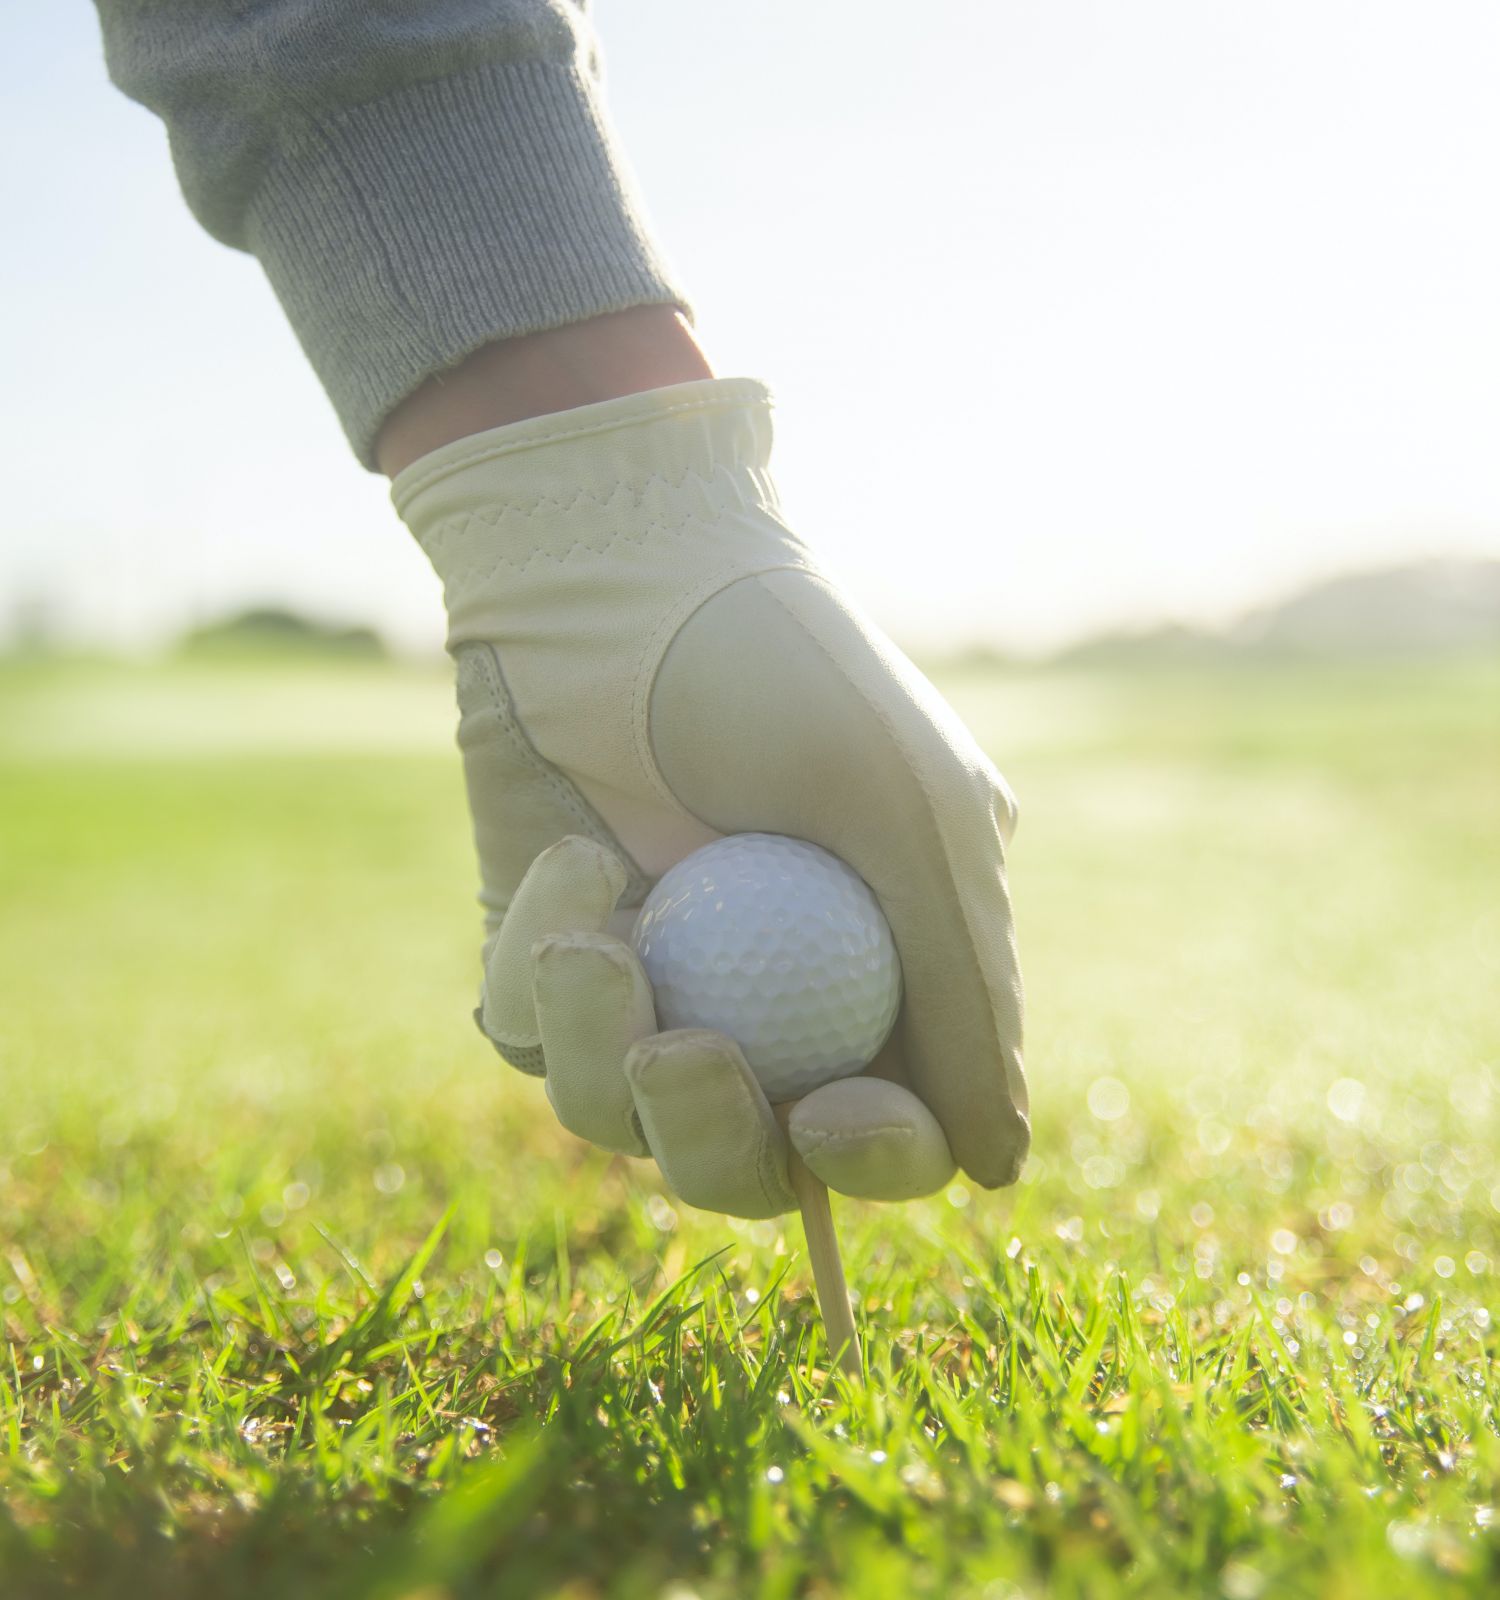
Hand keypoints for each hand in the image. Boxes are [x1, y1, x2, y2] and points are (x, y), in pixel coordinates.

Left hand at [394, 378, 1028, 1216]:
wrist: (626, 568)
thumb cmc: (792, 676)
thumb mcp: (915, 816)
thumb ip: (965, 989)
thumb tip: (996, 1169)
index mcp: (879, 976)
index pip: (890, 1128)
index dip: (873, 1156)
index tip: (833, 1116)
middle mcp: (764, 998)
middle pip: (745, 1161)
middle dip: (712, 1137)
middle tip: (682, 1055)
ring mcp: (652, 981)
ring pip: (616, 1117)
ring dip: (602, 1048)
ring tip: (598, 936)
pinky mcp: (547, 954)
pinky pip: (527, 1034)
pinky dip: (542, 968)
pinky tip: (573, 859)